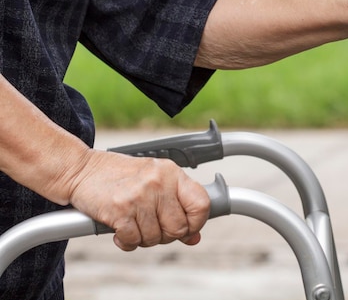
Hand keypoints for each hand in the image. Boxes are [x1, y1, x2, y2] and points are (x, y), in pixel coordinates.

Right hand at [65, 150, 209, 250]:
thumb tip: (194, 237)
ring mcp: (139, 196)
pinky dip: (127, 242)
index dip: (197, 222)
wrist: (81, 170)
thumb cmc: (120, 176)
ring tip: (134, 224)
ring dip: (144, 239)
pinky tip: (121, 230)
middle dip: (166, 236)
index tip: (187, 228)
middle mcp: (159, 183)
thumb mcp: (154, 182)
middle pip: (179, 227)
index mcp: (172, 173)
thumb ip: (176, 206)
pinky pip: (133, 241)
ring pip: (155, 238)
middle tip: (152, 228)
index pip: (201, 204)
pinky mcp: (120, 210)